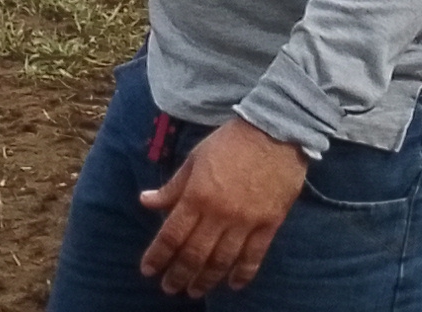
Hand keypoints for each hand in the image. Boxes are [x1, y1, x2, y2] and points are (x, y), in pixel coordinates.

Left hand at [135, 116, 305, 294]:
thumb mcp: (195, 158)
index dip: (157, 256)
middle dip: (178, 275)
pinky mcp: (269, 223)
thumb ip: (173, 186)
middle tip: (169, 288)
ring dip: (206, 279)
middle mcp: (219, 214)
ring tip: (194, 291)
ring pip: (222, 260)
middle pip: (194, 254)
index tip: (148, 270)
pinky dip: (243, 273)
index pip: (171, 235)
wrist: (276, 130)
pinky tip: (233, 284)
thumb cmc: (230, 142)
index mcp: (197, 196)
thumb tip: (145, 201)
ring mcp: (246, 221)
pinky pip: (254, 256)